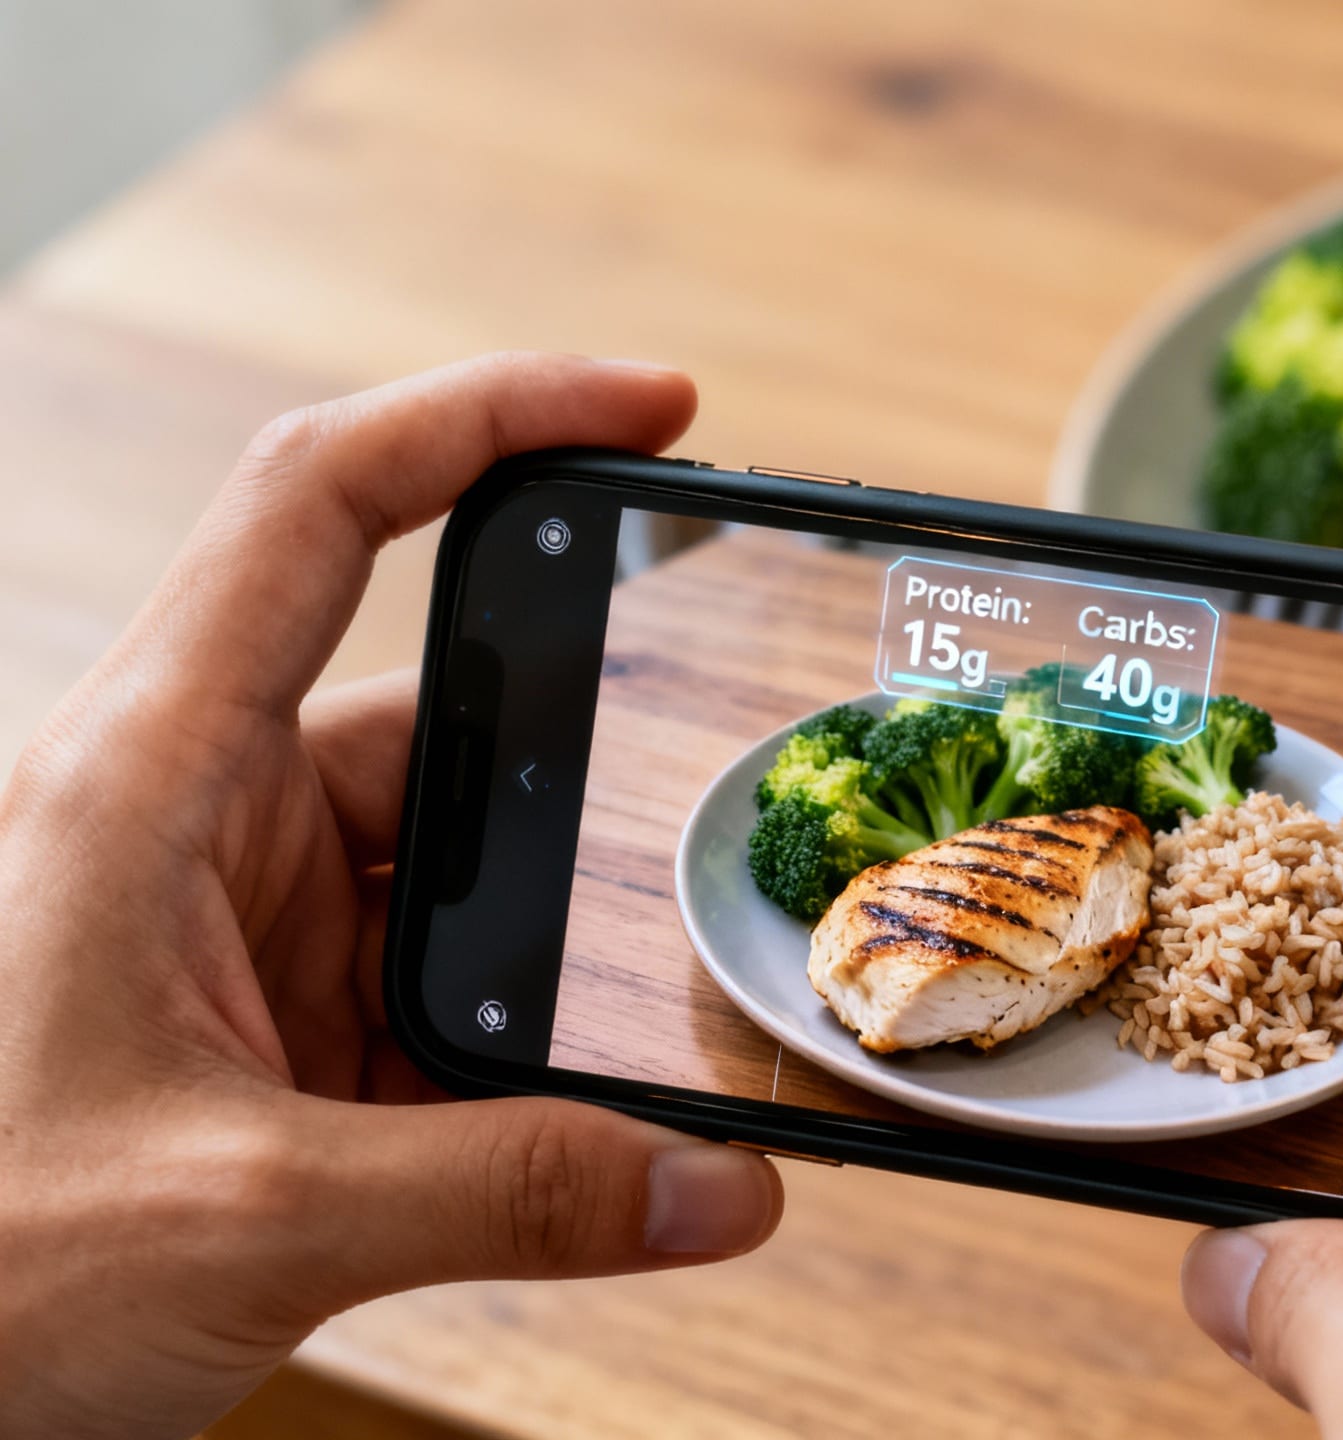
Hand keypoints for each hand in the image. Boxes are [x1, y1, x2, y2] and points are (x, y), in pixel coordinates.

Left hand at [0, 355, 784, 1438]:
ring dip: (549, 954)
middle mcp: (190, 825)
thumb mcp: (239, 1220)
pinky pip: (434, 993)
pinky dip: (518, 1049)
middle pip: (440, 719)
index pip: (322, 509)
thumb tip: (712, 1186)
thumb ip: (503, 1196)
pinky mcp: (264, 1033)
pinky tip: (582, 1120)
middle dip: (579, 785)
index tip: (652, 406)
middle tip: (702, 835)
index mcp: (143, 780)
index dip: (489, 413)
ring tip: (653, 1028)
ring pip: (454, 876)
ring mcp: (233, 932)